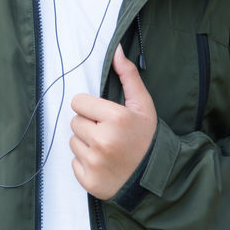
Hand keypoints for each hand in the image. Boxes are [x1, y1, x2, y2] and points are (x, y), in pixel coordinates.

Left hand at [69, 45, 157, 199]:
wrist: (156, 177)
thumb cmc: (147, 137)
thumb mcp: (143, 105)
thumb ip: (128, 75)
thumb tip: (115, 50)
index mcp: (115, 118)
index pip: (79, 102)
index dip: (91, 108)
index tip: (105, 115)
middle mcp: (102, 140)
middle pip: (75, 122)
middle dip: (89, 125)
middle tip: (109, 133)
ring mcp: (94, 162)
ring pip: (73, 141)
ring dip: (86, 143)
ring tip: (107, 148)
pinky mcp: (89, 180)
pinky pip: (74, 162)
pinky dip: (86, 163)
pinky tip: (103, 163)